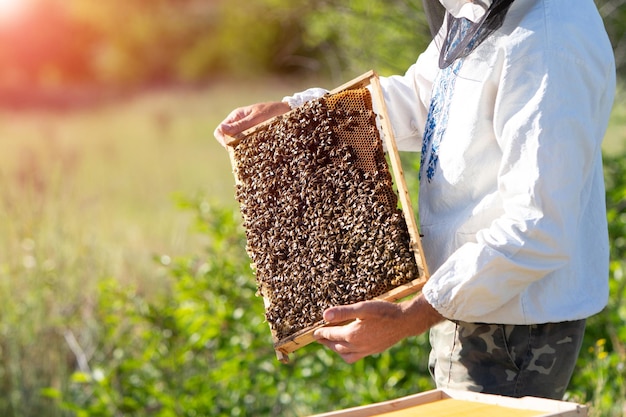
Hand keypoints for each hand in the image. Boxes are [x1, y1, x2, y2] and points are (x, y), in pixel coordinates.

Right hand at [213, 101, 290, 146]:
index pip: (220, 131)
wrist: (289, 111)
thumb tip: (222, 129)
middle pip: (227, 139)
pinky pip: (247, 145)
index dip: (223, 140)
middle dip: (233, 146)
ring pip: (237, 144)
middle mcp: (239, 124)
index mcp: (236, 116)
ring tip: (253, 151)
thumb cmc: (273, 111)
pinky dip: (250, 149)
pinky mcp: (254, 136)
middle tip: (246, 150)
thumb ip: (241, 125)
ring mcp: (246, 130)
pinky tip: (258, 151)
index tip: (233, 147)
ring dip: (242, 149)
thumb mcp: (257, 118)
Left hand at [313, 295, 443, 362]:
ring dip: (335, 349)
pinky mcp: (373, 351)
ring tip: (331, 342)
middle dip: (326, 342)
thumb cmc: (384, 311)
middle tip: (319, 338)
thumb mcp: (363, 308)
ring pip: (345, 354)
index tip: (314, 332)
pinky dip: (346, 353)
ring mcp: (366, 350)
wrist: (405, 322)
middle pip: (336, 346)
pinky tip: (349, 346)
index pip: (331, 334)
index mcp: (352, 334)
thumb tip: (325, 316)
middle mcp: (357, 345)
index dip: (321, 333)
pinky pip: (354, 357)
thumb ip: (343, 312)